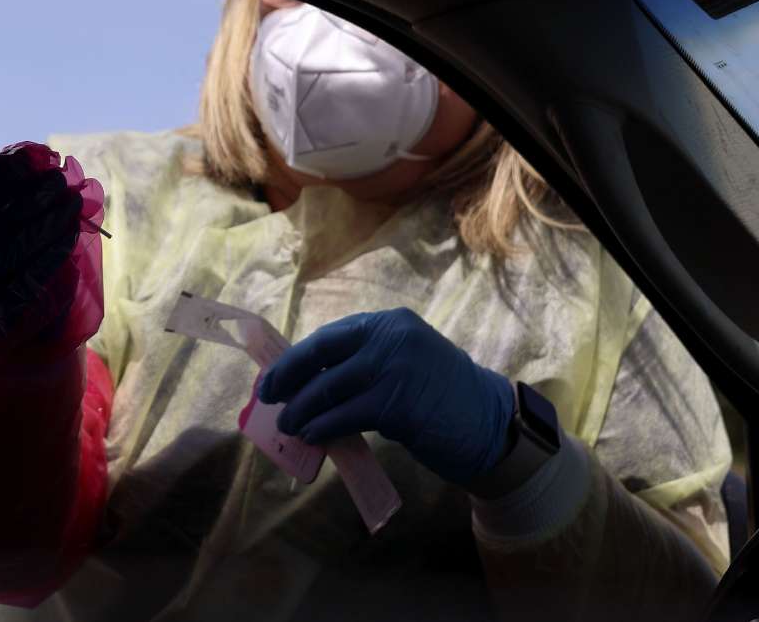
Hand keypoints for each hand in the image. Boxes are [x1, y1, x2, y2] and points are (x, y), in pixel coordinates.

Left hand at [257, 308, 513, 484]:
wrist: (490, 424)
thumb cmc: (441, 397)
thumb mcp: (405, 363)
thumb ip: (365, 363)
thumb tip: (308, 381)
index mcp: (390, 323)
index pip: (330, 336)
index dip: (297, 357)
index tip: (275, 376)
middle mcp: (391, 337)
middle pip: (321, 354)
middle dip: (288, 377)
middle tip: (268, 398)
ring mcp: (394, 369)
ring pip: (328, 388)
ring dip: (301, 409)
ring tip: (288, 424)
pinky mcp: (397, 405)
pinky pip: (344, 416)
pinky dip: (322, 427)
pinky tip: (312, 435)